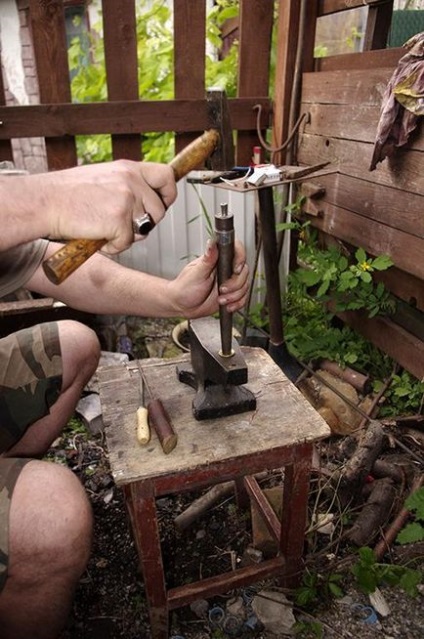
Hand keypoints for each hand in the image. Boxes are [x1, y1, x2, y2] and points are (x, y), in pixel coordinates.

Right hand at [40, 160, 176, 252]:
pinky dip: (111, 246)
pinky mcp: (119, 220)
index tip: (162, 204)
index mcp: (129, 168)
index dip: (168, 194)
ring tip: (103, 227)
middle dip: (144, 224)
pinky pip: (126, 244)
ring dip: (126, 236)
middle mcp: (131, 181)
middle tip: (120, 225)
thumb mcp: (104, 178)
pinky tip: (95, 235)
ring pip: (143, 230)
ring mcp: (126, 200)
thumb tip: (148, 201)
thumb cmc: (69, 194)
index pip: (166, 176)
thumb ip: (127, 185)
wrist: (46, 202)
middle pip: (159, 212)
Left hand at [169, 239, 248, 318]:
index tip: (235, 270)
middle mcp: (225, 269)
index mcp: (217, 260)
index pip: (236, 251)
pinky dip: (237, 303)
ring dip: (235, 296)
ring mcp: (229, 282)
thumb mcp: (196, 273)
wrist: (182, 306)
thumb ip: (208, 258)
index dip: (240, 259)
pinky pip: (243, 297)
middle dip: (235, 284)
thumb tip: (212, 242)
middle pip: (243, 271)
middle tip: (221, 289)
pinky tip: (227, 305)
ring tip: (220, 299)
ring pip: (245, 285)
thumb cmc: (185, 288)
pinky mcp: (231, 294)